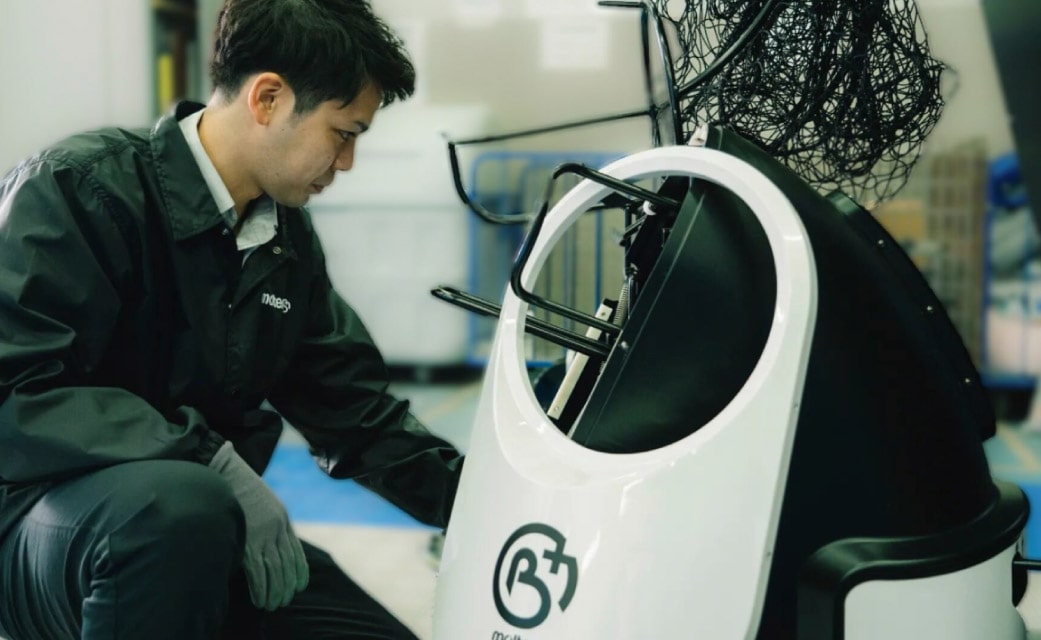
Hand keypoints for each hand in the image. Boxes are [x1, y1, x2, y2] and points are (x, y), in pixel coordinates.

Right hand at [208, 441, 308, 609]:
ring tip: (272, 605)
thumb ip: (268, 522)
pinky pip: (258, 572)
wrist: (225, 473)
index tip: (299, 586)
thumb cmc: (238, 487)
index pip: (297, 552)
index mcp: (283, 519)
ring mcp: (263, 535)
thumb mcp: (264, 503)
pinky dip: (260, 588)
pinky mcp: (248, 540)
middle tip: (283, 601)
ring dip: (274, 592)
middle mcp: (277, 529)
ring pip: (275, 571)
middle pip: (287, 565)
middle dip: (286, 586)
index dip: (298, 572)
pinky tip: (260, 599)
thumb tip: (265, 543)